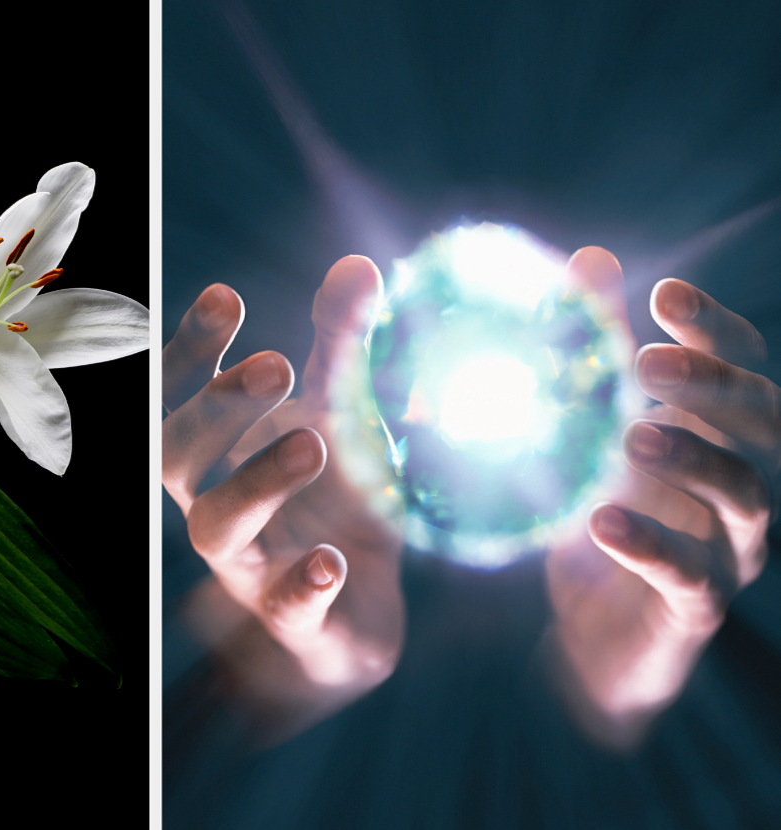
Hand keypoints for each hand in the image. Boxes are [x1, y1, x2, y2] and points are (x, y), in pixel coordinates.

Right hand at [162, 257, 405, 731]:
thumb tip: (356, 265)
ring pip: (218, 529)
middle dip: (218, 408)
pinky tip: (333, 558)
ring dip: (257, 482)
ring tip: (313, 445)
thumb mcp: (340, 415)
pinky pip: (286, 608)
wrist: (355, 613)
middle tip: (277, 365)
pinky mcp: (297, 619)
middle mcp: (218, 503)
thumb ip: (342, 346)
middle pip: (177, 457)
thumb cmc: (331, 498)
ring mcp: (252, 566)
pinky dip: (303, 584)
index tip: (225, 297)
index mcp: (221, 451)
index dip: (190, 349)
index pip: (177, 395)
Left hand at [546, 248, 777, 748]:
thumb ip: (593, 352)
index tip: (665, 295)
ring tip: (631, 436)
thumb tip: (588, 258)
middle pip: (762, 423)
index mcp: (717, 434)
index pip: (740, 367)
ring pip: (745, 496)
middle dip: (714, 386)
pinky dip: (650, 545)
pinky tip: (602, 521)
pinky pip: (691, 575)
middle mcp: (741, 484)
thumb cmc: (603, 517)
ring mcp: (731, 548)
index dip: (714, 329)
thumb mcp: (589, 435)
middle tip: (649, 361)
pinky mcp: (700, 606)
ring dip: (694, 459)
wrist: (592, 639)